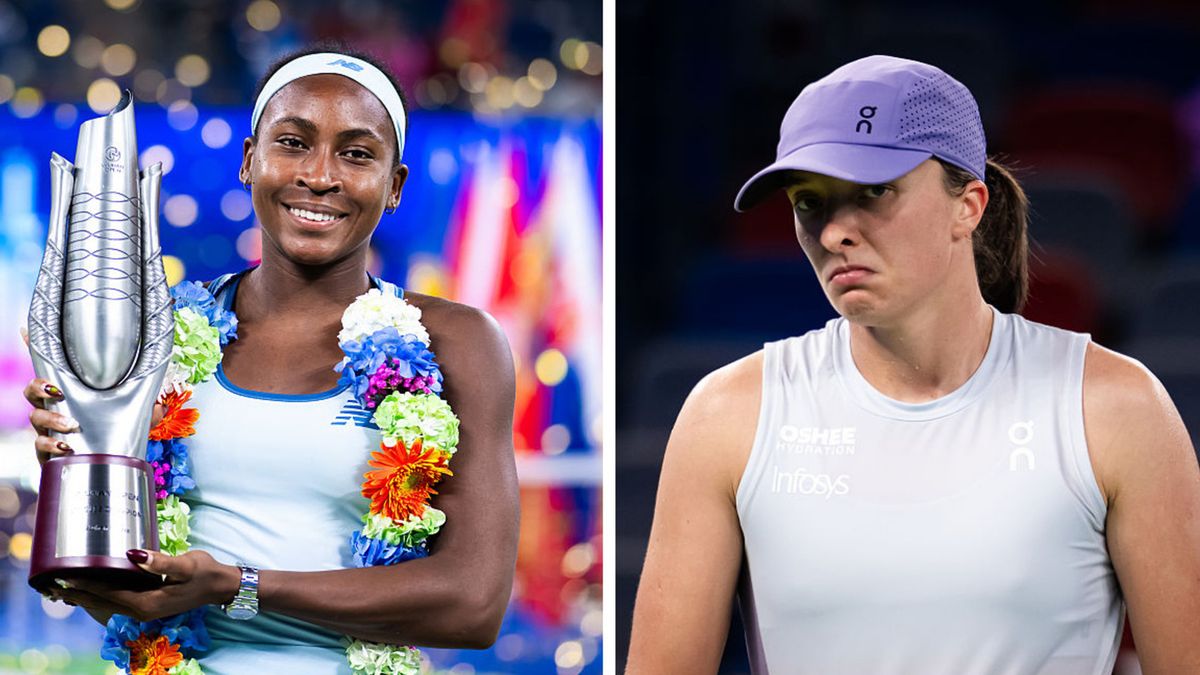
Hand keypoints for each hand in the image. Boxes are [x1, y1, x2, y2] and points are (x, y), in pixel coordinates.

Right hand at [22, 326, 163, 464]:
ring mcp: (50, 431)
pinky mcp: (48, 454)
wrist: (109, 472)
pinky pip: (39, 447)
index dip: (35, 350)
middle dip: (38, 387)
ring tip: (72, 425)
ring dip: (51, 419)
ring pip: (34, 418)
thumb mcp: (138, 419)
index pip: (52, 369)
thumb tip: (161, 405)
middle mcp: (57, 410)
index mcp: (73, 395)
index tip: (25, 331)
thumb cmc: (120, 439)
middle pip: (32, 391)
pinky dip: (50, 446)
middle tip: (57, 392)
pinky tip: (66, 447)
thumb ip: (149, 409)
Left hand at [50, 549, 240, 621]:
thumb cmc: (205, 573)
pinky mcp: (146, 605)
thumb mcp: (186, 565)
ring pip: (105, 605)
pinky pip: (114, 603)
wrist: (221, 587)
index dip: (85, 585)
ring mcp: (143, 610)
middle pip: (100, 604)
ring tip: (61, 589)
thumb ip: (160, 562)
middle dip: (76, 594)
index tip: (64, 576)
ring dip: (84, 597)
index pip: (108, 594)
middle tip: (51, 585)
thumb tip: (133, 554)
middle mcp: (141, 611)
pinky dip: (98, 597)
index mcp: (147, 603)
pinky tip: (89, 589)